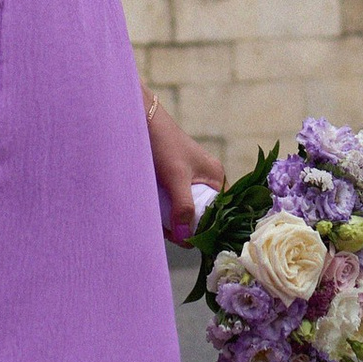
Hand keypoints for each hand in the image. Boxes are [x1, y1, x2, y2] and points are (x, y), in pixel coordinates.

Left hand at [146, 90, 218, 244]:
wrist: (140, 121)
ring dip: (174, 221)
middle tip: (171, 234)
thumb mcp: (176, 178)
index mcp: (215, 177)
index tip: (191, 241)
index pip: (221, 212)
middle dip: (187, 227)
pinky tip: (155, 216)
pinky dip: (166, 212)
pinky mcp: (173, 182)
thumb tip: (186, 239)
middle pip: (202, 214)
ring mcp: (189, 181)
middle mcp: (205, 180)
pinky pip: (174, 204)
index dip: (208, 228)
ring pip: (186, 211)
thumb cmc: (164, 145)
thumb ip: (183, 207)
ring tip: (160, 226)